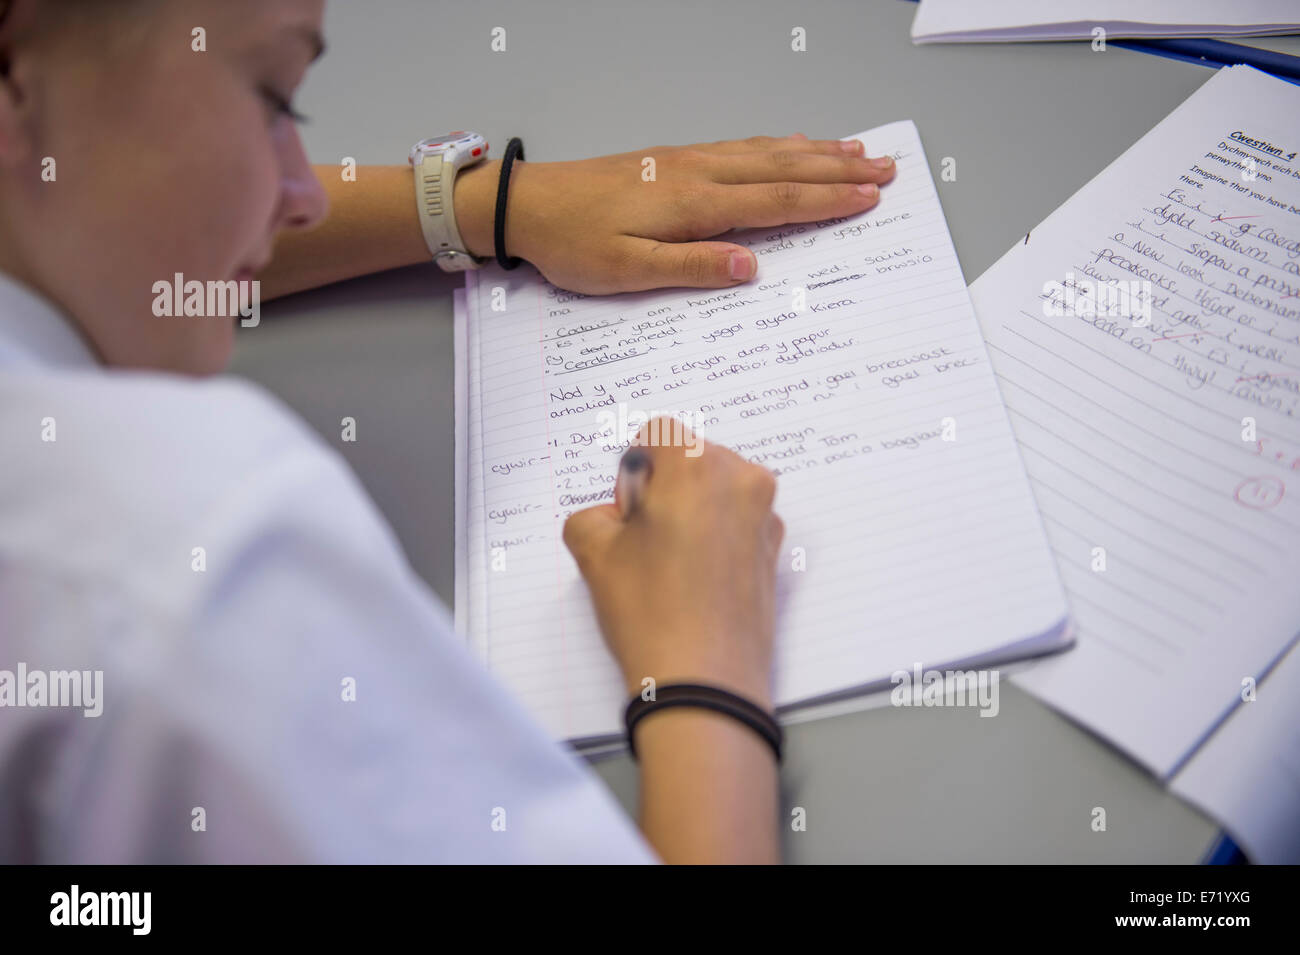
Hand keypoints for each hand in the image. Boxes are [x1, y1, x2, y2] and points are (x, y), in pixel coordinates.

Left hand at [488, 133, 895, 294]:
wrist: (529, 204)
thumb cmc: (574, 243)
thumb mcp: (628, 271)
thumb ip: (691, 267)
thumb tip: (751, 266)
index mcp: (695, 204)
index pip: (777, 201)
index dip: (828, 200)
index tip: (870, 198)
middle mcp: (699, 174)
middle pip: (783, 168)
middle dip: (838, 170)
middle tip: (885, 170)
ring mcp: (687, 162)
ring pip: (766, 152)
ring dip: (815, 152)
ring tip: (855, 151)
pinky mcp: (673, 160)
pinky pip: (740, 146)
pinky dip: (775, 144)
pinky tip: (789, 143)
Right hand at [561, 419, 784, 708]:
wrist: (705, 682)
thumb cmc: (653, 613)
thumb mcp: (594, 554)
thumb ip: (591, 515)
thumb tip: (610, 519)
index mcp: (696, 465)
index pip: (658, 433)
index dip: (634, 470)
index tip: (629, 510)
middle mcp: (741, 480)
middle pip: (693, 459)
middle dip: (665, 489)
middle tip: (645, 540)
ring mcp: (764, 517)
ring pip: (717, 492)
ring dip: (692, 513)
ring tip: (671, 566)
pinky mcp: (775, 551)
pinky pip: (738, 524)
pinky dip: (716, 539)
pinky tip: (695, 581)